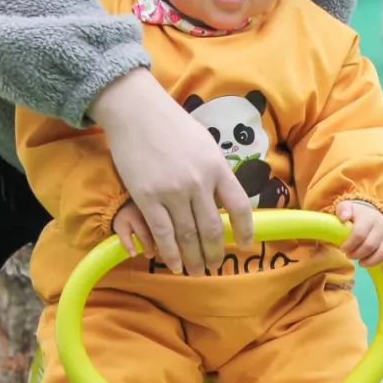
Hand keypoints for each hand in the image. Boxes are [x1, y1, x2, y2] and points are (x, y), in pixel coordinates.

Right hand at [91, 69, 253, 275]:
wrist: (136, 112)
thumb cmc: (171, 124)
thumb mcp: (204, 144)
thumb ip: (215, 171)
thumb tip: (224, 195)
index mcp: (217, 167)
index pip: (240, 207)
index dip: (245, 230)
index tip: (245, 245)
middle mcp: (199, 182)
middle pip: (213, 228)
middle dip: (215, 252)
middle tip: (214, 266)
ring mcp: (173, 192)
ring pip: (188, 235)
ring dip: (194, 258)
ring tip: (196, 271)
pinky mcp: (148, 198)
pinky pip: (163, 233)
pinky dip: (170, 253)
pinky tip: (174, 264)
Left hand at [336, 200, 382, 273]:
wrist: (375, 214)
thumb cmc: (358, 215)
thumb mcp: (348, 207)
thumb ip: (343, 210)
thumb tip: (343, 218)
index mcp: (368, 218)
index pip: (359, 233)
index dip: (349, 244)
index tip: (343, 249)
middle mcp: (382, 226)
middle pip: (370, 245)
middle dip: (357, 254)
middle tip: (349, 256)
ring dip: (370, 261)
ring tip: (361, 263)